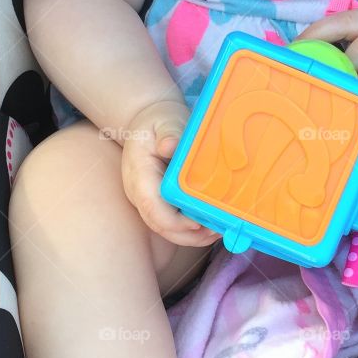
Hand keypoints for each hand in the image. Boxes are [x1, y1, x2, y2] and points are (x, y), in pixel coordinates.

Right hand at [120, 98, 221, 247]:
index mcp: (138, 174)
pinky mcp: (157, 202)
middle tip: (218, 230)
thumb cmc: (158, 120)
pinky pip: (171, 222)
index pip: (152, 207)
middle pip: (160, 225)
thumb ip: (168, 133)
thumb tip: (171, 146)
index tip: (200, 221)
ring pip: (166, 229)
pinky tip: (211, 225)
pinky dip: (191, 229)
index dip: (176, 221)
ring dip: (192, 236)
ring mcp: (146, 199)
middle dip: (189, 234)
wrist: (147, 120)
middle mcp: (138, 192)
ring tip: (219, 232)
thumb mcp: (164, 120)